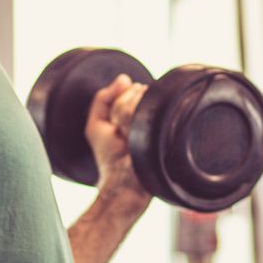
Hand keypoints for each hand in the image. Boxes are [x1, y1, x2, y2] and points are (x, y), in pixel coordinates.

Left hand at [85, 74, 151, 206]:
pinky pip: (144, 111)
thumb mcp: (97, 125)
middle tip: (121, 135)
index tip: (117, 125)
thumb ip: (103, 99)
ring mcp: (163, 121)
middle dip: (120, 111)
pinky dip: (130, 122)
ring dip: (124, 118)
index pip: (135, 89)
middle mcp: (157, 114)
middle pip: (136, 93)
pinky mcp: (166, 130)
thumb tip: (124, 78)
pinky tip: (130, 137)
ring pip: (140, 100)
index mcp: (146, 111)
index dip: (120, 104)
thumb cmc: (111, 158)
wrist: (125, 184)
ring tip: (127, 138)